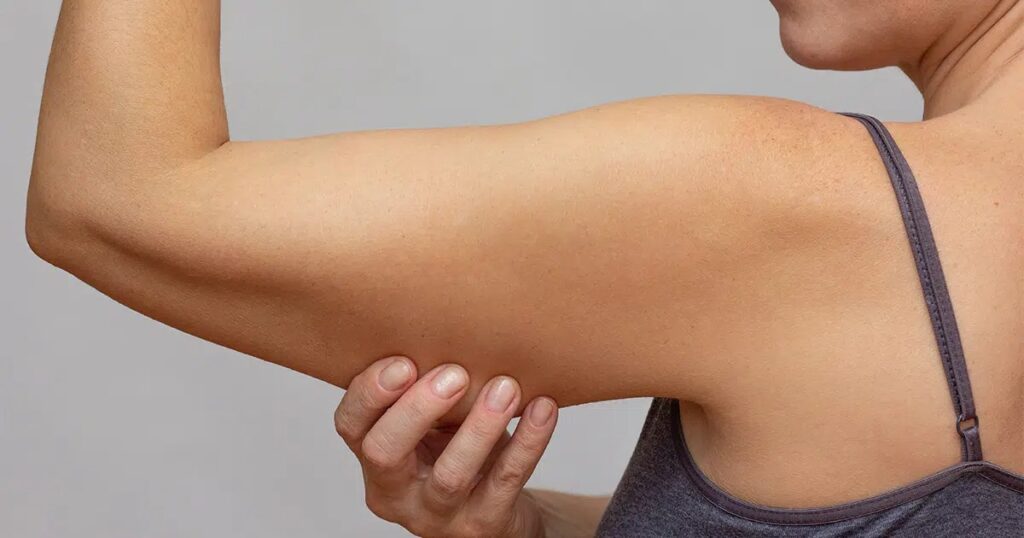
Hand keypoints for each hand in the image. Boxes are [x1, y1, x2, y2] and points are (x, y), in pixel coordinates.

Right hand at [334, 356, 558, 537]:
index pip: (351, 426)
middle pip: (385, 452)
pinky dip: (527, 442)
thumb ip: (425, 388)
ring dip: (479, 427)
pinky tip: (542, 408)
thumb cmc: (457, 450)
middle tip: (454, 373)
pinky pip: (506, 482)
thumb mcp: (432, 423)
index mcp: (374, 457)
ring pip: (450, 474)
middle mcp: (396, 491)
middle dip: (417, 408)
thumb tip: (446, 317)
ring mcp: (438, 515)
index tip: (404, 361)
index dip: (370, 393)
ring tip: (506, 387)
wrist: (498, 511)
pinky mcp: (483, 525)